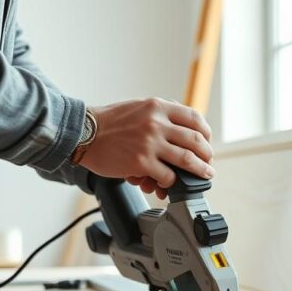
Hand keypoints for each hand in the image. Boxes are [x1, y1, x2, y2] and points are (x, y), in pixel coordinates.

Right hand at [75, 98, 213, 195]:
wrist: (83, 133)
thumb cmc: (109, 122)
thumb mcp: (139, 107)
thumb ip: (161, 113)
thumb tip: (183, 125)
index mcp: (158, 107)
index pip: (195, 118)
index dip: (206, 133)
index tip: (207, 142)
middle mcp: (157, 123)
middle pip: (196, 140)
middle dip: (207, 155)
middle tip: (208, 162)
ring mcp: (150, 143)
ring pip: (187, 159)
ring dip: (200, 170)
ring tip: (205, 175)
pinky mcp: (141, 163)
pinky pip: (167, 176)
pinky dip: (171, 182)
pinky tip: (169, 184)